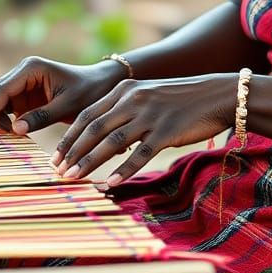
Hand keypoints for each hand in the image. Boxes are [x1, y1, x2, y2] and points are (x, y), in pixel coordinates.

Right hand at [0, 56, 125, 139]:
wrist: (101, 85)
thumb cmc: (89, 92)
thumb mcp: (68, 106)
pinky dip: (4, 120)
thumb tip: (15, 130)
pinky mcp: (25, 94)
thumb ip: (42, 117)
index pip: (1, 90)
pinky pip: (7, 107)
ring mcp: (22, 82)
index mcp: (31, 68)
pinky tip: (7, 135)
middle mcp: (23, 71)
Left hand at [51, 74, 237, 187]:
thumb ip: (123, 109)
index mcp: (125, 90)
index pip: (87, 114)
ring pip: (112, 141)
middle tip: (59, 172)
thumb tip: (100, 136)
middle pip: (95, 128)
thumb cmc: (179, 99)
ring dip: (90, 162)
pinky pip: (140, 153)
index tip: (55, 157)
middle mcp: (134, 99)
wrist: (216, 94)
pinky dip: (123, 169)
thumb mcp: (147, 96)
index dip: (69, 137)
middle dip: (73, 152)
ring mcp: (150, 114)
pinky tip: (110, 182)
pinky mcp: (167, 130)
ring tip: (74, 179)